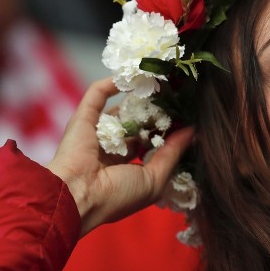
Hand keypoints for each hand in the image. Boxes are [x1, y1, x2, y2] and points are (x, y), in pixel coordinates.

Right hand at [47, 78, 193, 235]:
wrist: (76, 196)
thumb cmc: (117, 195)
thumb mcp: (155, 179)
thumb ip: (173, 154)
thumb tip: (192, 131)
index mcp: (127, 168)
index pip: (150, 144)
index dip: (167, 132)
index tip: (187, 118)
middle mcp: (112, 149)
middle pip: (137, 124)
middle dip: (156, 112)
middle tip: (177, 97)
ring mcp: (96, 132)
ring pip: (121, 109)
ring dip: (138, 96)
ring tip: (161, 81)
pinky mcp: (82, 118)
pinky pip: (96, 94)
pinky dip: (112, 83)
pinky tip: (133, 75)